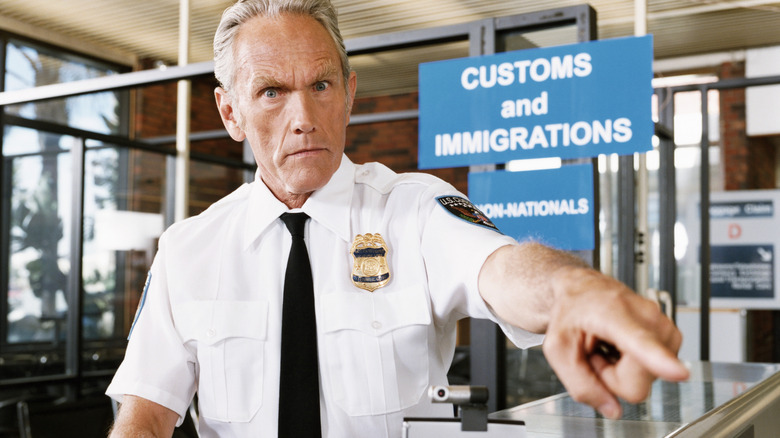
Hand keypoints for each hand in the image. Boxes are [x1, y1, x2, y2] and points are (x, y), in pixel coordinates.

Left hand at [541, 266, 688, 418]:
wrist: (583, 290)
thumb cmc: (571, 311)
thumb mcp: (558, 349)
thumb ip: (580, 384)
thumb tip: (612, 409)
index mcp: (614, 314)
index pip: (641, 342)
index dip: (660, 360)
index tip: (678, 372)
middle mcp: (648, 318)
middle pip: (636, 385)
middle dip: (610, 377)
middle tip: (596, 352)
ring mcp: (664, 328)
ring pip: (645, 382)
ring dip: (620, 370)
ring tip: (607, 346)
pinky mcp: (673, 338)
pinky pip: (652, 374)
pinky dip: (632, 366)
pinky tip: (620, 347)